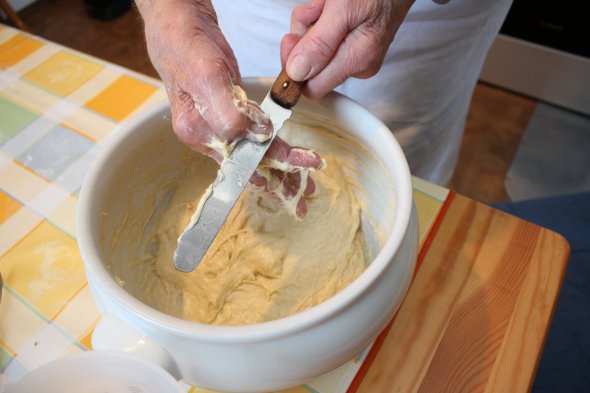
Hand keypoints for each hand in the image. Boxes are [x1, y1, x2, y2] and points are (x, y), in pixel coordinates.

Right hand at [136, 0, 323, 217]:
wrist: (181, 26)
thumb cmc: (186, 46)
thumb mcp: (206, 76)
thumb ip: (228, 111)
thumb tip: (255, 135)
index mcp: (198, 131)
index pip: (240, 156)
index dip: (273, 162)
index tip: (300, 165)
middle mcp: (207, 135)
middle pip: (249, 163)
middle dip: (279, 178)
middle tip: (307, 191)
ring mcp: (218, 127)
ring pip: (254, 155)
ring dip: (280, 170)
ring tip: (303, 185)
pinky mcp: (230, 116)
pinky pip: (254, 140)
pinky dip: (271, 152)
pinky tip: (285, 164)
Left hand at [280, 0, 414, 97]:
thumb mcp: (344, 8)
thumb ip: (320, 43)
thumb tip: (298, 73)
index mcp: (357, 61)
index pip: (312, 88)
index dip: (295, 67)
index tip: (293, 39)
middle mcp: (357, 64)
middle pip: (310, 67)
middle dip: (304, 37)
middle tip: (316, 11)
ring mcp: (355, 55)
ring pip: (313, 50)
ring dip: (310, 23)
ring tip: (326, 4)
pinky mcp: (352, 45)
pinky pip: (323, 40)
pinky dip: (318, 20)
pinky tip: (330, 6)